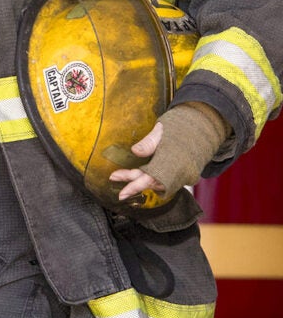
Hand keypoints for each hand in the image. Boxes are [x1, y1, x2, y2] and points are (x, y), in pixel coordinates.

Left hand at [108, 102, 229, 204]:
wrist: (204, 126)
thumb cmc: (182, 127)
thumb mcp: (163, 131)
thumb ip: (149, 142)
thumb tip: (135, 151)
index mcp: (172, 163)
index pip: (149, 179)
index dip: (134, 186)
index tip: (121, 191)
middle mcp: (177, 173)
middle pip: (150, 182)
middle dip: (132, 181)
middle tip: (113, 177)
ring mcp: (180, 175)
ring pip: (156, 182)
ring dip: (140, 179)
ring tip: (122, 175)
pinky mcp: (181, 173)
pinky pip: (163, 180)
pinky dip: (150, 178)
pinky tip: (139, 175)